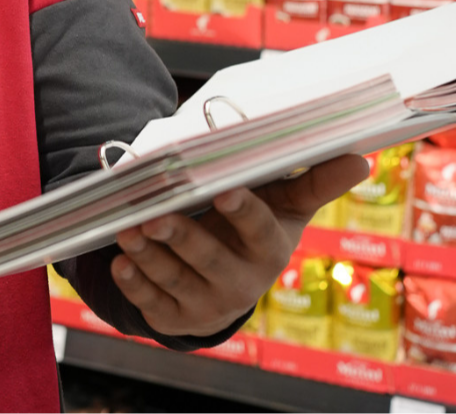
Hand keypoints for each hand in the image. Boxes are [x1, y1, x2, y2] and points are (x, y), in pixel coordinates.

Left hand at [109, 153, 368, 337]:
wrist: (226, 283)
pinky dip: (133, 283)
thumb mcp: (283, 205)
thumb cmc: (254, 228)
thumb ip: (314, 182)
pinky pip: (151, 303)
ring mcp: (207, 304)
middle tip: (154, 216)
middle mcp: (240, 283)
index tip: (223, 191)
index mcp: (268, 249)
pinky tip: (119, 263)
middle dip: (181, 237)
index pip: (257, 230)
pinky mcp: (175, 318)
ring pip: (174, 280)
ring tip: (127, 230)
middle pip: (209, 260)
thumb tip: (359, 159)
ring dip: (148, 256)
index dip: (242, 212)